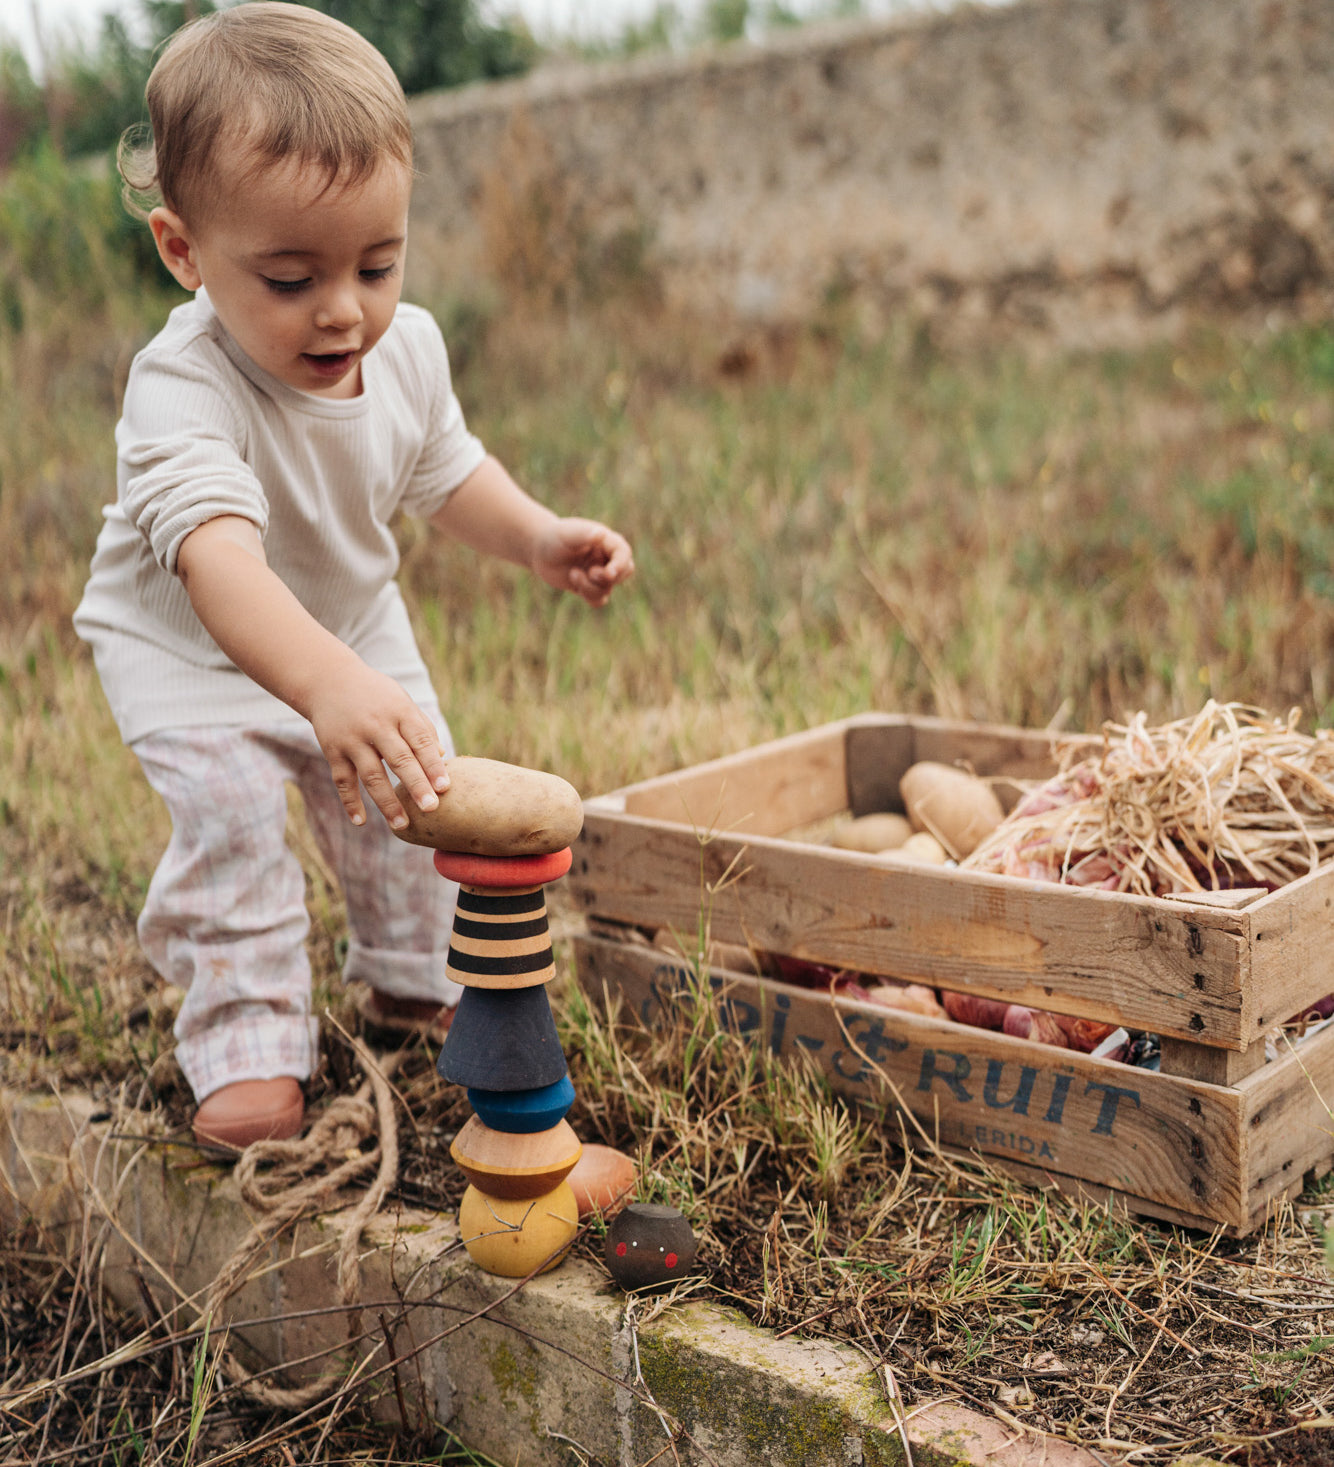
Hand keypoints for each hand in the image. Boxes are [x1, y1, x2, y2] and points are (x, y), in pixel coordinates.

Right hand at [305, 663, 451, 828]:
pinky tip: (361, 821)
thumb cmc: (375, 695)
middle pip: (399, 760)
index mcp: (399, 712)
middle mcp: (376, 726)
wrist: (327, 680)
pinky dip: (350, 801)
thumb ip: (421, 727)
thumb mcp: (401, 701)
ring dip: (387, 802)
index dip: (433, 765)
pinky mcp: (333, 750)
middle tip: (431, 808)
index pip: (420, 741)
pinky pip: (343, 780)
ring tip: (402, 824)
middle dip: (416, 785)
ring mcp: (353, 739)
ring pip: (372, 775)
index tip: (445, 788)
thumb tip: (440, 757)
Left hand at [531, 517, 634, 606]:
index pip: (623, 553)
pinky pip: (599, 600)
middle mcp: (607, 558)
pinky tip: (573, 581)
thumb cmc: (555, 537)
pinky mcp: (590, 587)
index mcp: (607, 541)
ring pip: (608, 588)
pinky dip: (588, 595)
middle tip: (591, 572)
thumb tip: (601, 534)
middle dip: (607, 578)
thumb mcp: (567, 534)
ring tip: (573, 574)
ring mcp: (600, 573)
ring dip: (590, 586)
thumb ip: (584, 534)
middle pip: (625, 572)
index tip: (609, 573)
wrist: (540, 550)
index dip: (620, 565)